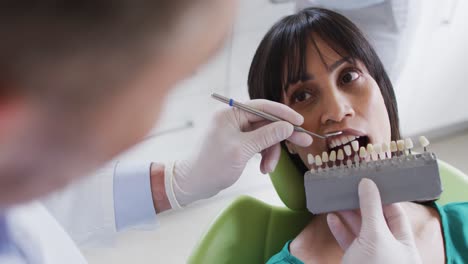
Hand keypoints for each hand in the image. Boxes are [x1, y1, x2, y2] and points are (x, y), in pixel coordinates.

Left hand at [172, 99, 311, 205]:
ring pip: (264, 136)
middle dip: (283, 135)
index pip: (262, 107)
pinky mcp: (238, 143)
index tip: (300, 122)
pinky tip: (264, 168)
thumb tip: (287, 126)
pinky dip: (264, 156)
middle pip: (266, 122)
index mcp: (230, 114)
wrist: (192, 184)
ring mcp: (236, 131)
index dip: (283, 113)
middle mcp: (233, 119)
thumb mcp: (242, 150)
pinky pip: (258, 145)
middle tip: (304, 142)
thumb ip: (266, 136)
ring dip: (271, 152)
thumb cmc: (211, 166)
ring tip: (269, 168)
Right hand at [327, 178, 421, 263]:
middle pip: (376, 219)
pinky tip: (331, 218)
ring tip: (337, 199)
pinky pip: (348, 241)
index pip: (395, 213)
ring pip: (360, 230)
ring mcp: (371, 255)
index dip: (383, 197)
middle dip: (361, 204)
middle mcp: (388, 248)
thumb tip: (368, 183)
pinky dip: (339, 229)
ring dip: (347, 215)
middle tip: (349, 188)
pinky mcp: (355, 260)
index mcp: (403, 243)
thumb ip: (371, 208)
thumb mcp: (375, 235)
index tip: (369, 183)